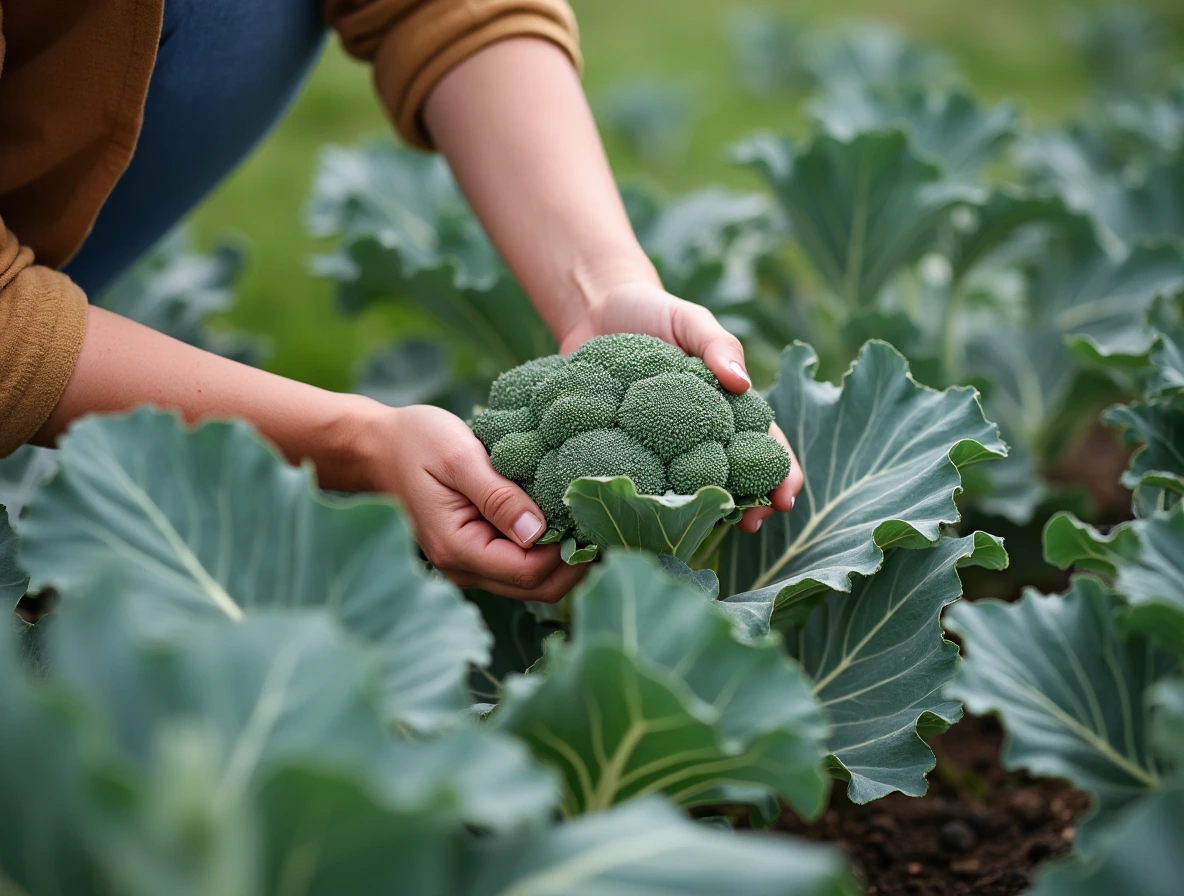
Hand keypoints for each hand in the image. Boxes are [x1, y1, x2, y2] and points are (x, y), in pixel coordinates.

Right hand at [356, 404, 586, 600]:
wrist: (381, 447)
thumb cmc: (417, 443)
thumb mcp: (459, 458)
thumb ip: (499, 497)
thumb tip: (539, 531)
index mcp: (458, 549)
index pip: (528, 572)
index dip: (567, 553)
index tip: (593, 519)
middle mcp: (463, 569)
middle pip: (536, 589)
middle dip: (574, 563)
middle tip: (604, 525)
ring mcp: (469, 566)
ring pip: (531, 583)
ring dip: (563, 559)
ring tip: (587, 521)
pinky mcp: (476, 554)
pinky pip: (519, 567)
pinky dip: (546, 552)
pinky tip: (562, 521)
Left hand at [557, 280, 803, 532]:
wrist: (593, 313)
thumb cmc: (652, 313)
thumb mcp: (690, 320)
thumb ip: (718, 346)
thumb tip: (742, 383)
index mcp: (727, 407)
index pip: (764, 445)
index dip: (781, 473)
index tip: (785, 498)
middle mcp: (700, 435)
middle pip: (735, 478)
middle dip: (750, 505)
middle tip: (751, 526)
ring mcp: (663, 448)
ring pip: (691, 490)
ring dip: (703, 513)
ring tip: (705, 529)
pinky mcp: (625, 453)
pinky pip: (641, 481)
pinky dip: (648, 502)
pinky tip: (648, 517)